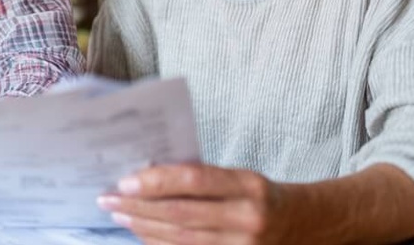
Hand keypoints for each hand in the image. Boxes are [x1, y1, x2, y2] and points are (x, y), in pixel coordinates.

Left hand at [97, 164, 293, 244]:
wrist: (303, 226)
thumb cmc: (259, 196)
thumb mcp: (240, 177)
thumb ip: (201, 177)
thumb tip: (148, 175)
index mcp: (249, 186)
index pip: (194, 180)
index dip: (157, 181)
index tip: (125, 181)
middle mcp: (248, 218)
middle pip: (182, 214)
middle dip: (139, 207)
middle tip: (109, 199)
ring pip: (182, 240)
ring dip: (144, 228)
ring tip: (119, 215)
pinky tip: (142, 234)